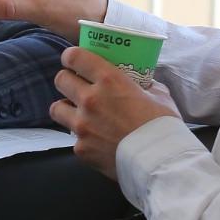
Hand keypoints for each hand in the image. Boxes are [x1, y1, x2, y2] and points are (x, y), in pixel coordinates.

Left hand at [48, 46, 178, 178]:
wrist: (160, 162)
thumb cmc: (163, 126)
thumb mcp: (159, 96)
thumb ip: (145, 87)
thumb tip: (143, 85)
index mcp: (109, 80)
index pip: (75, 56)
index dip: (71, 57)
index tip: (74, 60)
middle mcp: (90, 99)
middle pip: (61, 80)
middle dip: (67, 80)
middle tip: (77, 86)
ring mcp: (82, 125)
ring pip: (56, 108)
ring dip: (66, 108)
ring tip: (79, 113)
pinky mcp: (81, 148)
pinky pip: (73, 138)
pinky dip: (82, 138)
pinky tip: (96, 141)